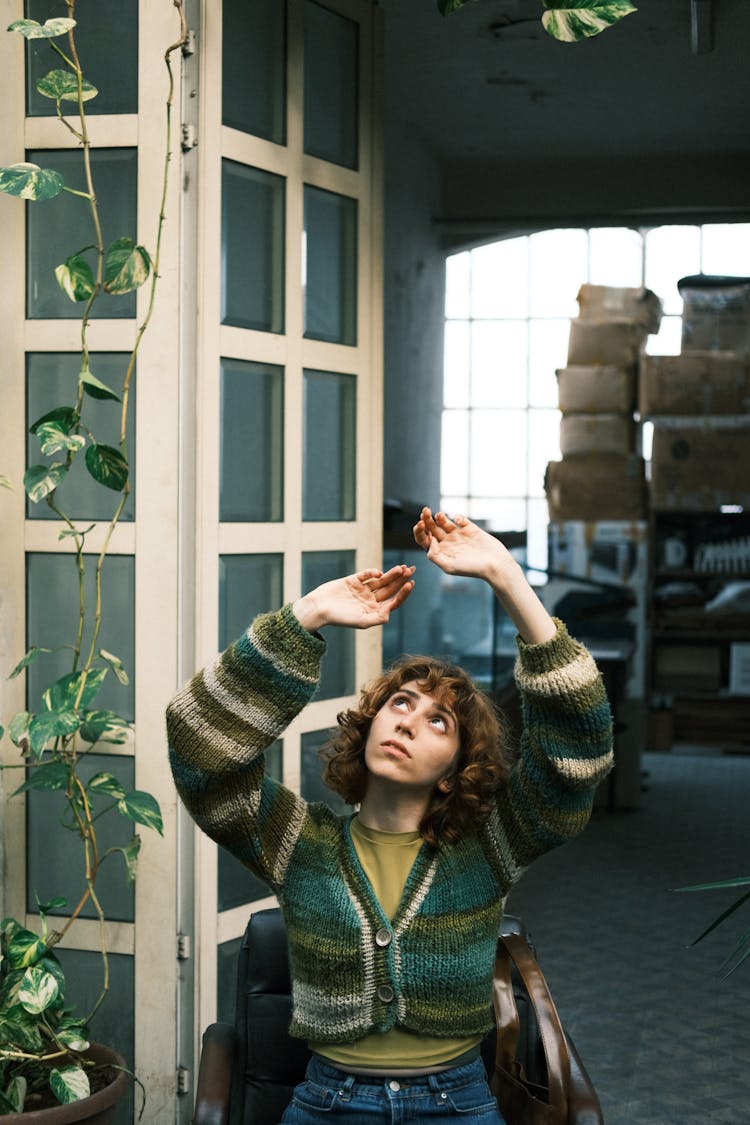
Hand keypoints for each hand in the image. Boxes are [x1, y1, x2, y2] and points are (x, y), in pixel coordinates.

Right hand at [293, 565, 414, 632]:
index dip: (403, 593)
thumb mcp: (360, 622)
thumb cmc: (339, 618)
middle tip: (412, 570)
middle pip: (390, 589)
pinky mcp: (353, 580)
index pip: (393, 601)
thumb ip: (377, 618)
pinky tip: (378, 572)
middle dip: (401, 580)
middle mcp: (370, 600)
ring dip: (391, 574)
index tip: (410, 584)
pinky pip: (366, 575)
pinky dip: (372, 572)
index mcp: (374, 611)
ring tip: (402, 567)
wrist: (319, 608)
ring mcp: (362, 590)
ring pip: (381, 580)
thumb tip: (390, 613)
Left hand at [413, 508, 515, 584]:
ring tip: (439, 515)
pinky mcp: (470, 528)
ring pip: (444, 522)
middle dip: (426, 519)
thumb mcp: (449, 567)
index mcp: (440, 551)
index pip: (424, 539)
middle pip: (432, 528)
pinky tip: (459, 520)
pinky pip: (460, 519)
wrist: (495, 564)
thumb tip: (428, 541)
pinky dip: (457, 517)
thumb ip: (435, 556)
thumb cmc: (472, 569)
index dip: (419, 531)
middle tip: (425, 511)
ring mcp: (458, 535)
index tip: (420, 525)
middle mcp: (447, 542)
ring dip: (439, 516)